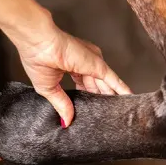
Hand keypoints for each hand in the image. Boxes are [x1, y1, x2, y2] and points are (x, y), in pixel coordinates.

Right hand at [16, 21, 131, 126]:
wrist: (39, 43)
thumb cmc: (37, 59)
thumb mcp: (49, 88)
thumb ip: (61, 104)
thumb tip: (66, 121)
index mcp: (70, 67)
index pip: (83, 85)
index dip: (87, 97)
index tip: (89, 109)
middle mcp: (84, 64)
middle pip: (97, 85)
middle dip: (101, 99)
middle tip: (108, 114)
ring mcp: (92, 64)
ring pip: (106, 84)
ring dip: (112, 97)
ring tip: (120, 111)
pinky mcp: (98, 65)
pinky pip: (114, 80)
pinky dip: (121, 89)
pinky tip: (128, 98)